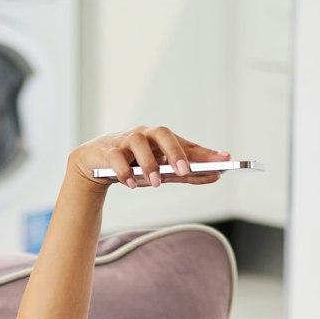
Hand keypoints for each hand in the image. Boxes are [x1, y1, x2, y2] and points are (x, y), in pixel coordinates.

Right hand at [68, 125, 231, 191]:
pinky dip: (125, 172)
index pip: (185, 143)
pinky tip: (131, 184)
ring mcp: (125, 142)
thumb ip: (187, 174)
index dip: (204, 152)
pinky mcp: (107, 152)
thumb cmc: (134, 165)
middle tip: (184, 171)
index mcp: (161, 139)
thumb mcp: (162, 171)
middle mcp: (145, 135)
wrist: (95, 164)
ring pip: (139, 143)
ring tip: (155, 182)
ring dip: (148, 163)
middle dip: (175, 152)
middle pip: (162, 134)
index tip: (224, 160)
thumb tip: (216, 175)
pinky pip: (116, 159)